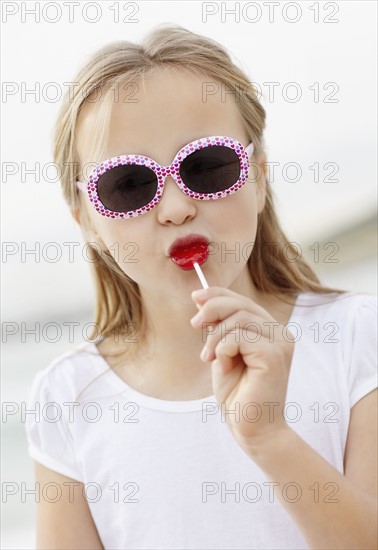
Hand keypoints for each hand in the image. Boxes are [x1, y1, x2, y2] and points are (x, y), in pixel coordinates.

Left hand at [190, 286, 294, 447]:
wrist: (251, 429)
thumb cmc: (238, 395)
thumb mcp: (222, 353)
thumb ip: (218, 328)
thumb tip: (201, 299)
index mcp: (271, 331)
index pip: (244, 301)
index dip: (218, 294)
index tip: (195, 296)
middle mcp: (281, 333)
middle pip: (242, 304)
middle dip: (212, 310)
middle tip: (194, 325)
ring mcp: (280, 343)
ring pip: (239, 319)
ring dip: (215, 337)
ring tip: (208, 357)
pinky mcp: (274, 355)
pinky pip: (239, 337)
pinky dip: (223, 348)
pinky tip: (222, 365)